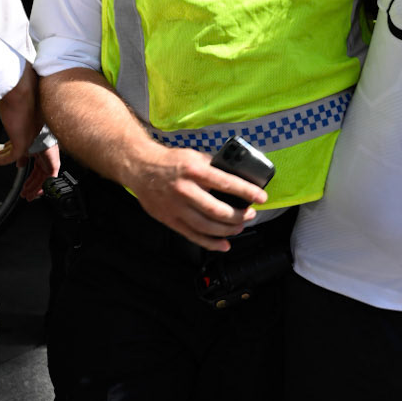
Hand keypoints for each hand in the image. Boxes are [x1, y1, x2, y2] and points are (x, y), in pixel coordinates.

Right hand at [0, 62, 40, 163]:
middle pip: (26, 143)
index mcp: (36, 114)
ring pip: (20, 151)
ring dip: (7, 156)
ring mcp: (29, 134)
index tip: (10, 142)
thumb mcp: (21, 91)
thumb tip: (8, 92)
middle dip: (14, 150)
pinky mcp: (22, 140)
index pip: (30, 130)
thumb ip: (17, 96)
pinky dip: (4, 159)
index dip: (19, 137)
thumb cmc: (21, 83)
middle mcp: (35, 126)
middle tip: (3, 154)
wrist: (20, 86)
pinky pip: (13, 155)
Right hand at [19, 137, 59, 202]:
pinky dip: (44, 186)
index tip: (23, 188)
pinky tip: (37, 192)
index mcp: (40, 155)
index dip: (29, 181)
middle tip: (25, 195)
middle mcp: (47, 158)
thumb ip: (22, 159)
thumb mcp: (22, 151)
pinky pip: (51, 178)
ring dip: (37, 189)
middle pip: (40, 177)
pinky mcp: (54, 163)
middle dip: (32, 187)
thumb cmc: (28, 136)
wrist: (33, 131)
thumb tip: (19, 165)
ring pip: (45, 179)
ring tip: (29, 196)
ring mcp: (51, 161)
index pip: (36, 172)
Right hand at [124, 141, 266, 251]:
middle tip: (250, 214)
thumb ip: (213, 167)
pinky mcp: (169, 219)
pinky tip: (223, 244)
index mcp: (194, 170)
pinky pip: (192, 235)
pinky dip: (210, 243)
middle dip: (239, 215)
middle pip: (217, 210)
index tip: (261, 197)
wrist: (140, 167)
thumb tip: (237, 177)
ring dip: (227, 230)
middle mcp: (185, 190)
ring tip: (239, 227)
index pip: (227, 183)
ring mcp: (176, 207)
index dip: (247, 192)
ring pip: (206, 226)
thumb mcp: (194, 156)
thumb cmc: (170, 162)